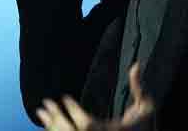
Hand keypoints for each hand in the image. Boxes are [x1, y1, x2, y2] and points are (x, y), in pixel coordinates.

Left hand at [35, 62, 154, 130]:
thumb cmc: (145, 125)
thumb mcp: (147, 107)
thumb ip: (139, 87)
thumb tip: (136, 64)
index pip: (87, 124)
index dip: (74, 111)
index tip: (64, 97)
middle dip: (56, 119)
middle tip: (44, 104)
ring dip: (52, 125)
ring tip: (40, 112)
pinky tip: (48, 123)